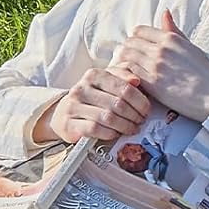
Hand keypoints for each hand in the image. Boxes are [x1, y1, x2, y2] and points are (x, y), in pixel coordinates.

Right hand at [35, 63, 151, 144]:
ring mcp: (74, 106)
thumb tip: (136, 80)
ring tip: (132, 128)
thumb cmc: (90, 98)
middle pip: (118, 104)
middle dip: (134, 115)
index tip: (146, 110)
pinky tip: (116, 134)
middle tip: (141, 121)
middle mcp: (81, 88)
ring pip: (108, 117)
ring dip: (125, 126)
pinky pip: (95, 129)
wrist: (62, 113)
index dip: (140, 101)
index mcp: (94, 75)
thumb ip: (122, 75)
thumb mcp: (106, 82)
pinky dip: (110, 133)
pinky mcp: (69, 123)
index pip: (124, 88)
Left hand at [109, 9, 208, 119]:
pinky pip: (129, 72)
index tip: (135, 49)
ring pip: (126, 56)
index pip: (139, 31)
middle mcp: (161, 49)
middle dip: (126, 50)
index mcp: (171, 38)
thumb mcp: (190, 46)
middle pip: (129, 43)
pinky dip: (126, 75)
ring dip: (123, 63)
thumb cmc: (205, 74)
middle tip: (127, 61)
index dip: (135, 39)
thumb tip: (165, 13)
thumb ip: (174, 31)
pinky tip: (129, 80)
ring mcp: (155, 66)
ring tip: (125, 71)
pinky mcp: (152, 83)